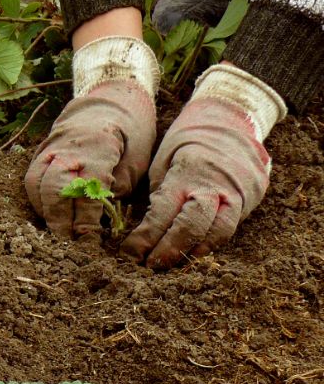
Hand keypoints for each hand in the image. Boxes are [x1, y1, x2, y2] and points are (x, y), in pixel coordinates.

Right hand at [25, 80, 156, 236]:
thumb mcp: (136, 160)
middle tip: (67, 243)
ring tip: (56, 232)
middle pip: (54, 189)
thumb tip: (98, 219)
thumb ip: (116, 189)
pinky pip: (32, 181)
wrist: (108, 103)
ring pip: (37, 185)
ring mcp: (50, 150)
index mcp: (97, 148)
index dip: (85, 218)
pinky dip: (38, 201)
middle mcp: (68, 148)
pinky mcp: (40, 154)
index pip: (85, 190)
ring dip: (45, 212)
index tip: (88, 238)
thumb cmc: (129, 135)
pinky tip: (49, 215)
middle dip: (60, 219)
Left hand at [121, 96, 270, 267]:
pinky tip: (195, 251)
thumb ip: (160, 193)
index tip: (130, 253)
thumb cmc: (188, 140)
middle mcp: (215, 183)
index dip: (146, 237)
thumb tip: (146, 231)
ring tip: (173, 264)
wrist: (232, 118)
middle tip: (151, 266)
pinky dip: (212, 241)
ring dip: (194, 252)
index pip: (164, 213)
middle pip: (193, 226)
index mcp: (187, 172)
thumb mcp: (164, 159)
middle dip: (169, 250)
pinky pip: (233, 225)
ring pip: (219, 231)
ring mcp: (239, 190)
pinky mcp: (253, 195)